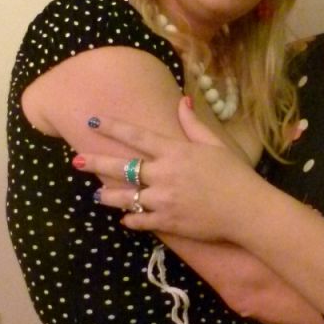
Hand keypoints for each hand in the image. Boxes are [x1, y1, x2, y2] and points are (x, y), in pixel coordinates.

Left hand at [73, 99, 254, 239]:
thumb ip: (193, 124)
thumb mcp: (215, 144)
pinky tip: (124, 218)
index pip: (136, 136)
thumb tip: (182, 101)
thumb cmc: (235, 174)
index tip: (93, 121)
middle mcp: (164, 174)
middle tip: (76, 161)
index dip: (112, 127)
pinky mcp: (169, 222)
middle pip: (122, 167)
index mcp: (175, 152)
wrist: (247, 210)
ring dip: (108, 196)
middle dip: (96, 163)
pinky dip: (131, 219)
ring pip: (126, 197)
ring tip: (96, 195)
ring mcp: (164, 200)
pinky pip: (141, 221)